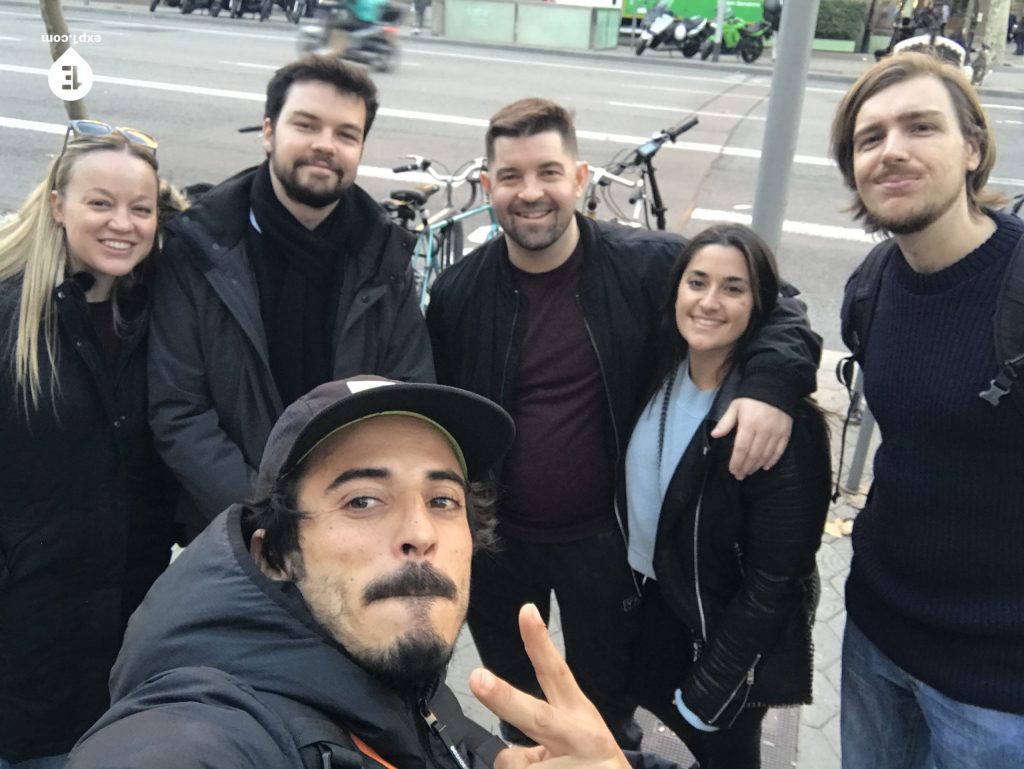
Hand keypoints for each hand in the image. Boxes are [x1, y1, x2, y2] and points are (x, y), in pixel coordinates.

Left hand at [469, 604, 630, 768]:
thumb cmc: (588, 762)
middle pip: (537, 717)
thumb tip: (511, 757)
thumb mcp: (573, 741)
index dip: (539, 643)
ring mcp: (580, 763)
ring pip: (517, 764)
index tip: (526, 610)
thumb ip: (542, 733)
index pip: (556, 672)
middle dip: (505, 698)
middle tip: (477, 679)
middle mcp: (581, 735)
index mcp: (578, 713)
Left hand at [710, 397, 792, 479]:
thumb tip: (714, 435)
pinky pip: (779, 450)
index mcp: (748, 424)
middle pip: (753, 454)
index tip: (733, 470)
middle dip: (745, 467)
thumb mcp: (735, 406)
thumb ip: (726, 422)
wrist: (775, 386)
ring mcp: (776, 432)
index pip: (741, 448)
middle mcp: (763, 431)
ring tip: (749, 472)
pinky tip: (765, 466)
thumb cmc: (751, 397)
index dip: (736, 462)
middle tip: (740, 475)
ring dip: (757, 465)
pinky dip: (772, 460)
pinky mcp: (785, 432)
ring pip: (766, 454)